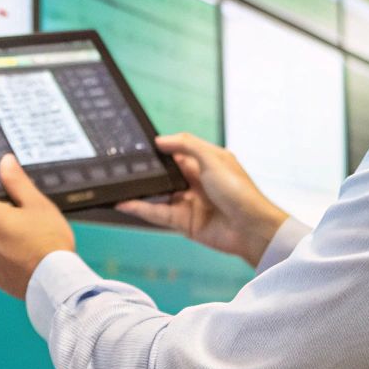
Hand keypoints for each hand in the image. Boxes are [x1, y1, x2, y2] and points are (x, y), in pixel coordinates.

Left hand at [0, 155, 75, 298]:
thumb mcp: (37, 204)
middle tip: (27, 224)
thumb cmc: (50, 244)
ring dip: (2, 238)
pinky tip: (26, 259)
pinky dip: (5, 256)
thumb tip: (5, 162)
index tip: (9, 201)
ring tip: (29, 244)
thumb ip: (17, 182)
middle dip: (1, 218)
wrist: (55, 283)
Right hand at [117, 133, 289, 266]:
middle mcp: (196, 182)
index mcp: (206, 163)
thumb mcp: (214, 159)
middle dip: (146, 170)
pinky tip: (125, 203)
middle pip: (165, 174)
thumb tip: (161, 140)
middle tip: (121, 164)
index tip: (139, 145)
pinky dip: (141, 208)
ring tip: (116, 184)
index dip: (160, 149)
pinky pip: (158, 214)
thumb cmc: (240, 191)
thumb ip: (187, 146)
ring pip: (158, 194)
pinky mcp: (184, 223)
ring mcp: (189, 203)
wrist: (251, 229)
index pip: (177, 152)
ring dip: (139, 190)